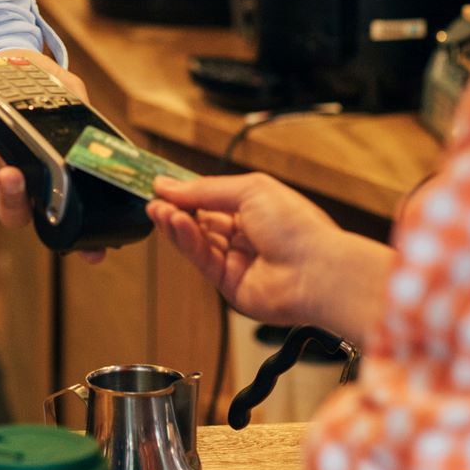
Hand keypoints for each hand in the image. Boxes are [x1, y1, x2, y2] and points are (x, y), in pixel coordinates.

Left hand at [0, 50, 87, 232]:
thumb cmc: (28, 83)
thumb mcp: (61, 91)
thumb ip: (74, 108)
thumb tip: (90, 125)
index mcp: (39, 180)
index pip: (60, 219)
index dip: (79, 243)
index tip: (93, 251)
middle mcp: (6, 187)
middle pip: (12, 213)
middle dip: (12, 195)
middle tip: (13, 172)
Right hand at [147, 173, 368, 333]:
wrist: (316, 271)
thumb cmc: (298, 227)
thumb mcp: (250, 190)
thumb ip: (204, 189)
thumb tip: (168, 185)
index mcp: (256, 208)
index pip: (211, 198)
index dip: (186, 193)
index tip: (161, 186)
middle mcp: (246, 234)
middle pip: (200, 221)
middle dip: (176, 209)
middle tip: (154, 200)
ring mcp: (238, 260)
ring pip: (197, 241)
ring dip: (177, 225)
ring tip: (159, 210)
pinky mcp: (229, 285)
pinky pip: (201, 260)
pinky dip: (186, 241)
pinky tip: (176, 224)